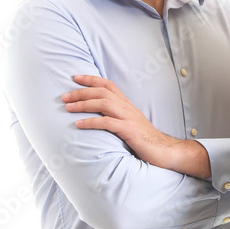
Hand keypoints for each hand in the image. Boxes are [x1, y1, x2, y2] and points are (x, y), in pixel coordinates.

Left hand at [62, 75, 210, 176]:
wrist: (165, 151)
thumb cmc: (145, 140)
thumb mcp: (130, 124)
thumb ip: (117, 117)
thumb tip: (98, 115)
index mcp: (127, 105)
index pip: (108, 85)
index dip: (91, 79)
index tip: (75, 77)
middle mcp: (127, 108)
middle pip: (102, 92)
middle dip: (81, 92)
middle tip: (64, 96)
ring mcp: (129, 118)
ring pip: (103, 103)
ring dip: (83, 104)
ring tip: (68, 108)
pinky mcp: (129, 130)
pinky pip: (107, 122)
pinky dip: (91, 121)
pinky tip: (79, 124)